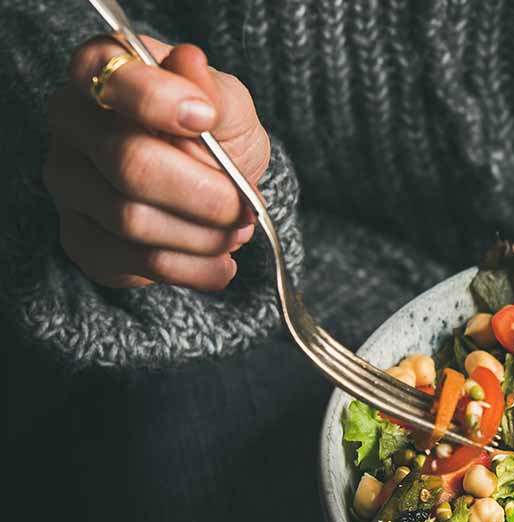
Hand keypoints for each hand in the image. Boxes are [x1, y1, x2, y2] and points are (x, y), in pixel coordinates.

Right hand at [43, 35, 267, 290]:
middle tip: (245, 206)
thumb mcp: (229, 107)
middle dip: (204, 194)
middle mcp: (72, 125)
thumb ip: (214, 92)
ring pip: (132, 220)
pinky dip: (192, 269)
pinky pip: (134, 262)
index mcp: (102, 72)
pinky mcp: (81, 238)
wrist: (211, 189)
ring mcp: (69, 183)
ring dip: (203, 236)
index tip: (207, 120)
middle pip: (129, 162)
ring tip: (239, 232)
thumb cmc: (214, 135)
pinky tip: (221, 265)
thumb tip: (190, 63)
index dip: (160, 102)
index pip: (112, 80)